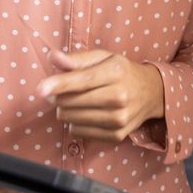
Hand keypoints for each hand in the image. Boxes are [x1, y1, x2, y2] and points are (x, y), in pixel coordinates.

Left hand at [37, 49, 164, 142]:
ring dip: (66, 110)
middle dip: (58, 96)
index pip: (82, 81)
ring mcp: (119, 119)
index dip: (58, 84)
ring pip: (71, 119)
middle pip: (71, 102)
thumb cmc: (122, 72)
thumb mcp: (103, 57)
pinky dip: (75, 123)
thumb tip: (53, 57)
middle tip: (62, 90)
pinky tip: (86, 113)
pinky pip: (78, 132)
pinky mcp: (116, 136)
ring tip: (78, 101)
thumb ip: (76, 58)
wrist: (152, 93)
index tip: (40, 89)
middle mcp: (119, 97)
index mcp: (115, 72)